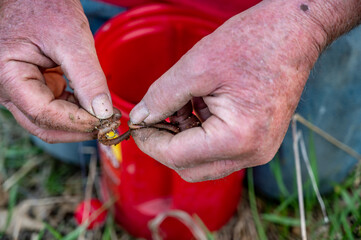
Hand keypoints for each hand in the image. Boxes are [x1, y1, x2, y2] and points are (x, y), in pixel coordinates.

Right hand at [0, 0, 111, 142]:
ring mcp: (22, 90)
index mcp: (8, 74)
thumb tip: (103, 112)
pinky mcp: (36, 87)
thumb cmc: (44, 6)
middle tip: (109, 127)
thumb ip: (87, 77)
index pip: (43, 113)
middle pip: (44, 125)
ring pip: (50, 121)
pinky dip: (77, 112)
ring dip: (79, 123)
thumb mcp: (71, 39)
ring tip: (107, 117)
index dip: (76, 122)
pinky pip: (56, 108)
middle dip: (78, 129)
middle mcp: (9, 89)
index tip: (105, 121)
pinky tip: (96, 108)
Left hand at [129, 0, 359, 181]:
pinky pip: (218, 150)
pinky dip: (199, 133)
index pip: (178, 156)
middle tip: (152, 116)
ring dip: (182, 138)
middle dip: (164, 144)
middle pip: (190, 168)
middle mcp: (251, 153)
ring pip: (202, 161)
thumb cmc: (254, 42)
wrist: (294, 33)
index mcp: (238, 139)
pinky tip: (196, 106)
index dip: (149, 141)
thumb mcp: (197, 66)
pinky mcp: (257, 141)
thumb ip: (162, 96)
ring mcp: (257, 150)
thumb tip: (139, 116)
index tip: (136, 123)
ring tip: (180, 103)